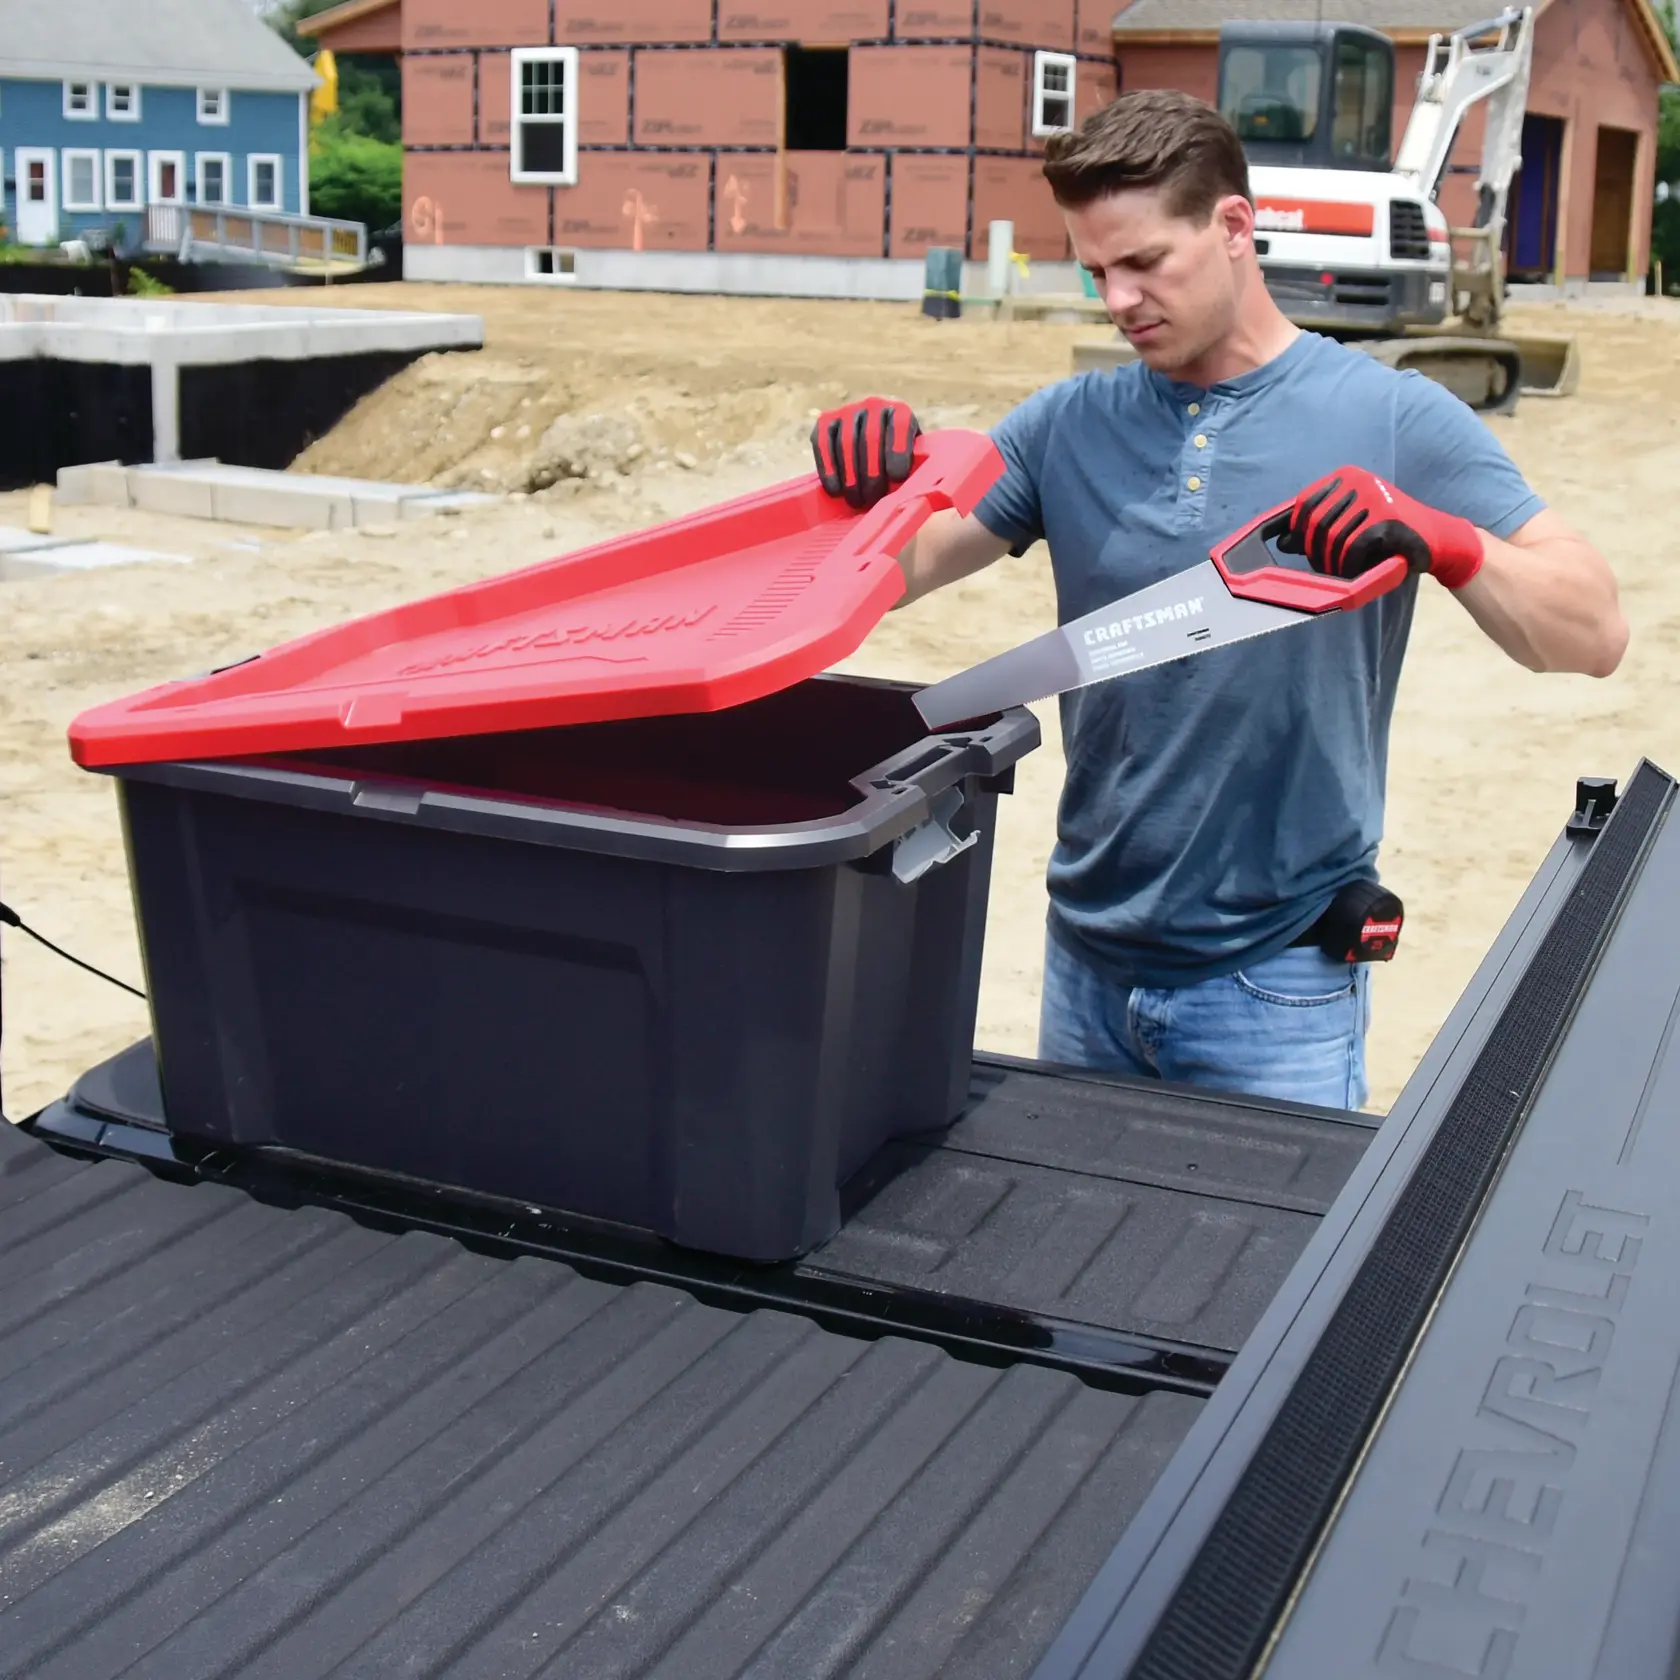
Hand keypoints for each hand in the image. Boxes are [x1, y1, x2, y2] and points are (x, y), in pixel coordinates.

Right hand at [811, 397, 920, 509]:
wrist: (873, 444)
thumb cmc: (897, 461)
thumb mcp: (912, 459)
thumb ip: (914, 468)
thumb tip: (913, 490)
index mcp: (900, 411)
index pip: (900, 425)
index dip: (898, 450)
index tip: (897, 477)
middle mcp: (874, 405)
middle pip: (870, 438)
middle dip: (871, 473)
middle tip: (872, 499)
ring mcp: (848, 411)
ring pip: (846, 443)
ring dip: (850, 476)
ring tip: (856, 501)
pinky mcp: (825, 420)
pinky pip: (823, 444)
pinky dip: (829, 469)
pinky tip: (835, 490)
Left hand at [1278, 464, 1483, 589]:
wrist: (1438, 538)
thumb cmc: (1389, 534)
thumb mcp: (1351, 526)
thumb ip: (1318, 529)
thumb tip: (1282, 542)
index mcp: (1348, 477)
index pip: (1305, 503)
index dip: (1297, 529)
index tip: (1299, 547)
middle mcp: (1360, 481)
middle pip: (1316, 523)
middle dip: (1315, 551)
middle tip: (1327, 566)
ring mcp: (1375, 498)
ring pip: (1333, 539)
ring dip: (1333, 563)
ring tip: (1344, 570)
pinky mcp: (1388, 520)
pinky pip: (1352, 548)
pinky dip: (1350, 566)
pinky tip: (1358, 569)